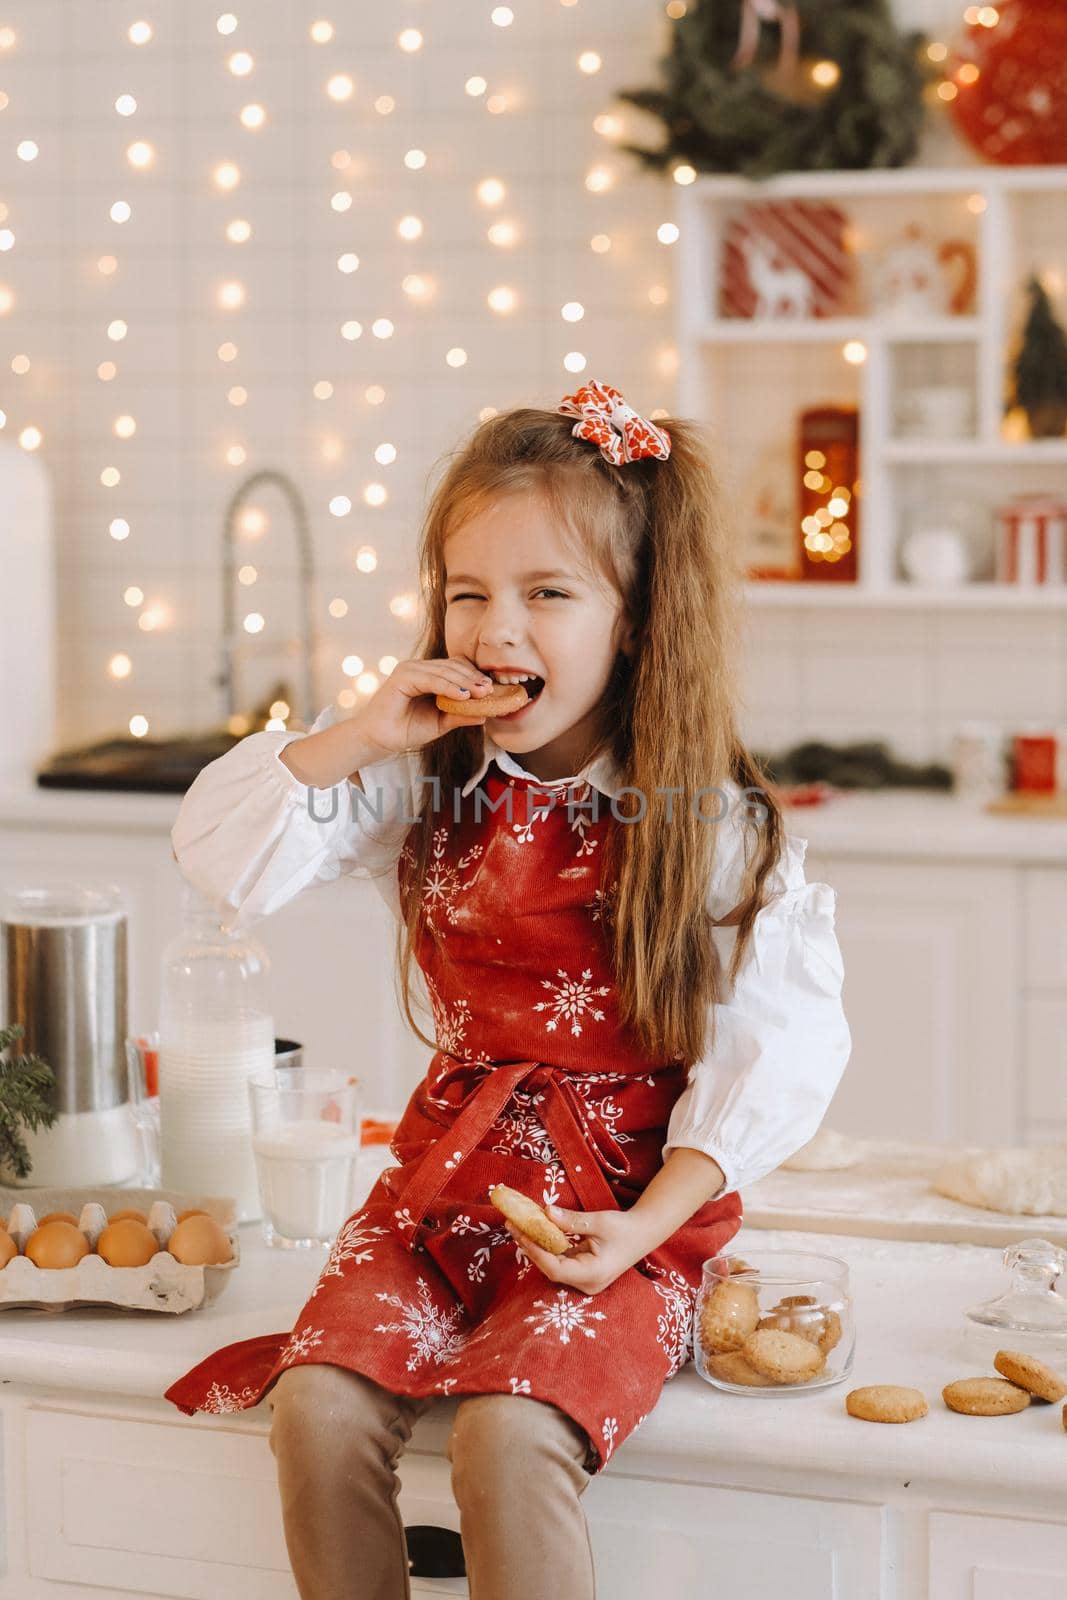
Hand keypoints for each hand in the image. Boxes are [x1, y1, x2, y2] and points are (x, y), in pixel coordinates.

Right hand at [352, 655, 496, 758]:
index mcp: (428, 674)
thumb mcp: (440, 723)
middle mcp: (419, 668)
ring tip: (481, 694)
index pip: (456, 668)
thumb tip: (486, 714)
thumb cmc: (406, 730)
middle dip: (473, 678)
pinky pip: (431, 679)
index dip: (474, 677)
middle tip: (490, 690)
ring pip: (444, 671)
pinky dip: (449, 687)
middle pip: (453, 666)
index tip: (492, 689)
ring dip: (465, 682)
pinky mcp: (402, 676)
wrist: (379, 740)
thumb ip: (460, 715)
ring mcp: (410, 669)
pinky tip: (462, 696)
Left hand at [503, 1203, 652, 1295]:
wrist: (645, 1233)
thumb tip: (545, 1212)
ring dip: (537, 1247)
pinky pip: (561, 1262)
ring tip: (518, 1227)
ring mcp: (586, 1280)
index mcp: (592, 1274)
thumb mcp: (598, 1222)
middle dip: (531, 1248)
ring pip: (554, 1266)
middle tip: (512, 1225)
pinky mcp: (584, 1273)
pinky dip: (549, 1248)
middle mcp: (587, 1283)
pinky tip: (535, 1232)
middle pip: (551, 1269)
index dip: (535, 1252)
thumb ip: (571, 1221)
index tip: (520, 1233)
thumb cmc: (625, 1228)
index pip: (555, 1268)